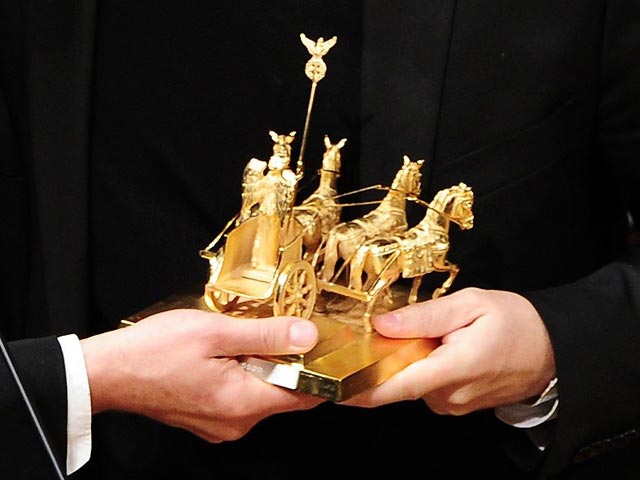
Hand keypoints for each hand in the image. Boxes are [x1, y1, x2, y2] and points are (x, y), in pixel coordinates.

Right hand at [81, 309, 323, 441]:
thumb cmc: (154, 351)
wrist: (108, 372)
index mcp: (243, 403)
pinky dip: (245, 376)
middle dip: (289, 364)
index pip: (305, 396)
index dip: (323, 374)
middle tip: (282, 329)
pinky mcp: (208, 419)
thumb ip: (266, 336)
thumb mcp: (215, 332)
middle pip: (285, 394)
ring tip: (249, 337)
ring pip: (262, 394)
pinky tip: (229, 353)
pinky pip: (241, 397)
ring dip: (264, 368)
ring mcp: (221, 425)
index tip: (331, 351)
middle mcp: (236, 422)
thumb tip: (307, 336)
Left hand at [342, 288, 555, 414]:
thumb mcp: (471, 305)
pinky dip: (415, 367)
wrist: (553, 350)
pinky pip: (423, 385)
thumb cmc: (517, 324)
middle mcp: (449, 395)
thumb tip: (383, 325)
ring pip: (410, 383)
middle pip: (397, 382)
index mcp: (453, 369)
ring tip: (405, 334)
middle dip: (377, 362)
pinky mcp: (455, 402)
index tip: (331, 385)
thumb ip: (425, 317)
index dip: (360, 388)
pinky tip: (425, 347)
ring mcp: (452, 403)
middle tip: (365, 336)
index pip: (395, 386)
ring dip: (400, 363)